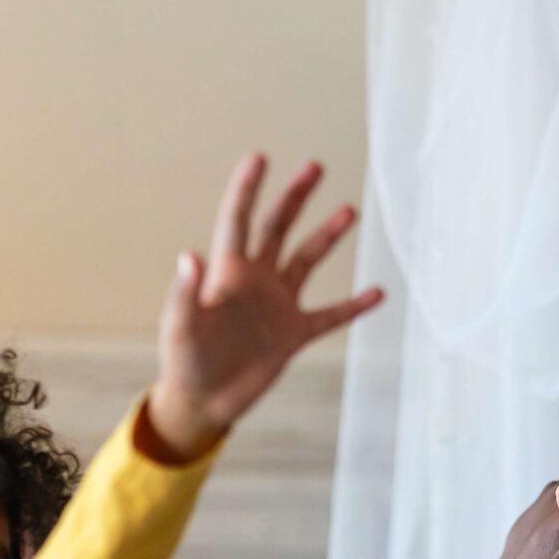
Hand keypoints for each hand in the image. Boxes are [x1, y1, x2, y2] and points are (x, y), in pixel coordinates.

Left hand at [146, 154, 385, 459]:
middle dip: (295, 197)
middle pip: (278, 228)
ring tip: (349, 210)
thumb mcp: (180, 328)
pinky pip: (331, 316)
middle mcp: (256, 280)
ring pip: (307, 260)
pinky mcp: (295, 333)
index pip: (238, 222)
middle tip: (315, 166)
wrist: (203, 401)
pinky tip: (378, 293)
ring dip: (327, 236)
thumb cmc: (184, 361)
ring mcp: (278, 305)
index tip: (260, 157)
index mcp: (226, 273)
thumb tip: (191, 256)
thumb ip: (185, 294)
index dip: (247, 190)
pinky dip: (354, 306)